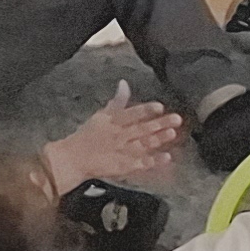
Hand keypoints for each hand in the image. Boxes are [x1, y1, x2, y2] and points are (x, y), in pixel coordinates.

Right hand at [40, 82, 179, 188]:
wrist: (73, 159)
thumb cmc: (88, 136)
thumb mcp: (101, 116)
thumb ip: (117, 102)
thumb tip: (124, 83)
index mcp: (112, 122)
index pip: (130, 114)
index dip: (144, 111)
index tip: (159, 106)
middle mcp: (119, 136)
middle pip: (140, 129)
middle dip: (158, 124)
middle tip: (176, 119)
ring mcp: (122, 152)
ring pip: (142, 144)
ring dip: (157, 139)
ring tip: (172, 133)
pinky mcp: (125, 166)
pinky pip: (141, 164)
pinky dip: (153, 161)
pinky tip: (167, 158)